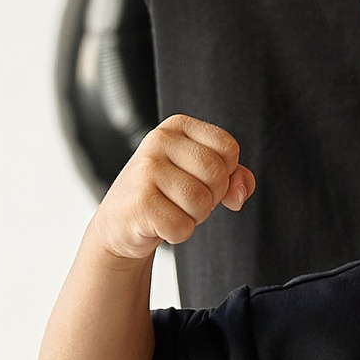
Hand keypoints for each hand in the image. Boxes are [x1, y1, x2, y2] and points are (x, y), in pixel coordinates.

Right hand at [88, 115, 254, 260]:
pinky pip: (183, 227)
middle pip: (217, 175)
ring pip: (201, 203)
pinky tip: (158, 223)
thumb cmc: (166, 193)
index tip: (198, 178)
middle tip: (184, 199)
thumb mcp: (202, 175)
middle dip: (211, 197)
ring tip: (170, 209)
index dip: (224, 173)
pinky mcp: (140, 203)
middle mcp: (159, 141)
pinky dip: (177, 233)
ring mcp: (146, 170)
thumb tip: (240, 195)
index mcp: (178, 126)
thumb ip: (235, 177)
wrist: (120, 222)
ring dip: (193, 217)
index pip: (228, 149)